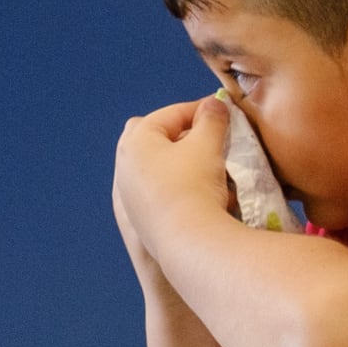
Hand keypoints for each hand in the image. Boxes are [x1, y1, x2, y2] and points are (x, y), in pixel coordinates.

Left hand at [114, 96, 235, 243]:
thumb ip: (212, 119)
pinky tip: (193, 192)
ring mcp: (128, 195)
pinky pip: (155, 190)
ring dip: (176, 160)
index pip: (170, 113)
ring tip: (203, 164)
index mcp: (135, 141)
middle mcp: (124, 165)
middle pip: (152, 137)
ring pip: (153, 165)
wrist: (187, 242)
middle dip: (179, 133)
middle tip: (206, 137)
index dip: (201, 109)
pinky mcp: (138, 219)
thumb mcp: (208, 144)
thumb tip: (214, 104)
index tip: (223, 112)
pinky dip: (173, 183)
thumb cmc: (194, 184)